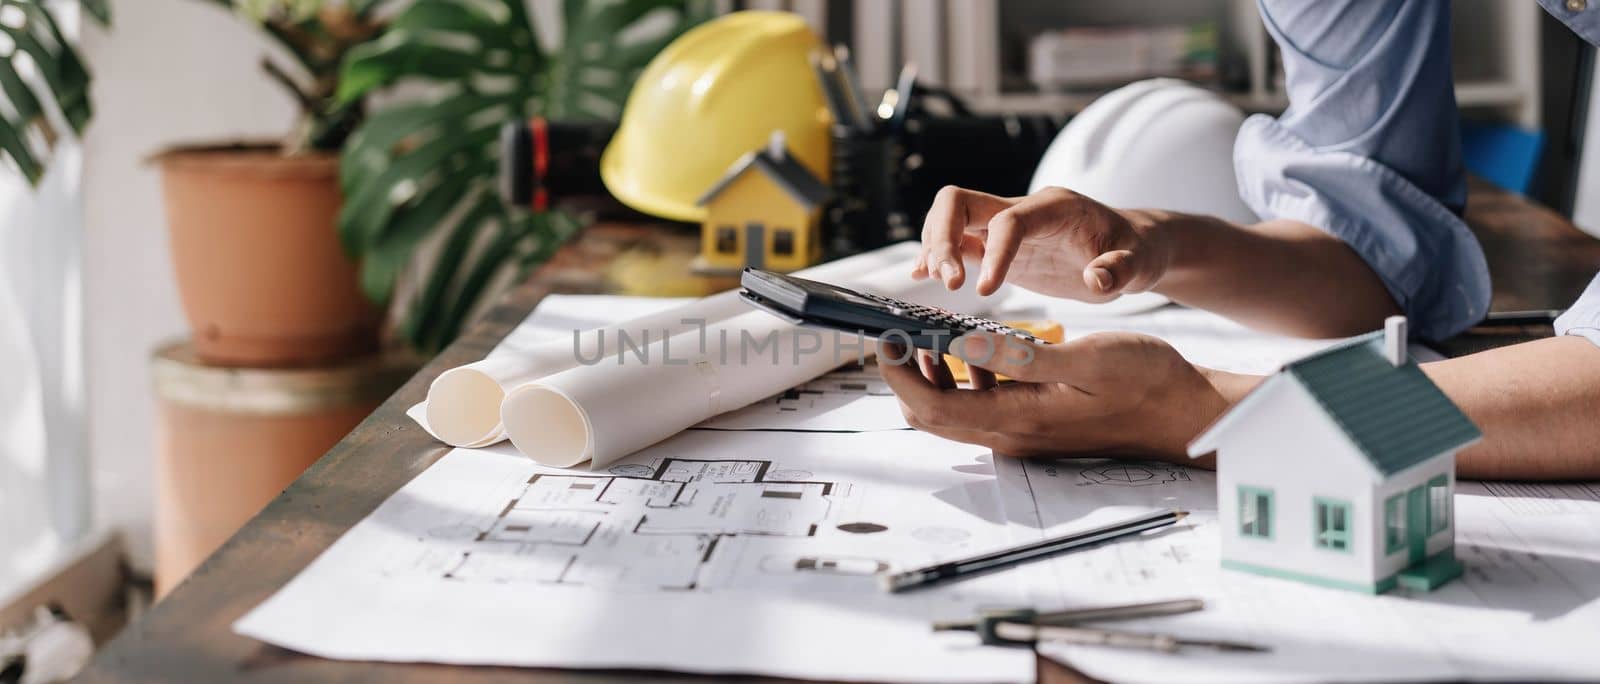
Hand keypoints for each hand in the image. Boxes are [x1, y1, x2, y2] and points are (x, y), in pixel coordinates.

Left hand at [877, 333, 1256, 461]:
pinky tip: (978, 344)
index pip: (930, 405)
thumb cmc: (1146, 381)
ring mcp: (1022, 433)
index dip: (898, 373)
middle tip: (896, 332)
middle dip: (906, 374)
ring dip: (934, 373)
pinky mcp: (1034, 423)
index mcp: (1018, 419)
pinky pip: (982, 403)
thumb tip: (962, 343)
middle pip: (931, 413)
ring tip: (931, 331)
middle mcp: (1012, 435)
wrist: (1184, 411)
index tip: (883, 337)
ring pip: (955, 408)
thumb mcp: (1087, 358)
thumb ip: (1022, 356)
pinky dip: (966, 375)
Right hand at [912, 186, 1172, 300]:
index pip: (1008, 220)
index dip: (993, 253)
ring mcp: (1005, 226)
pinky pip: (956, 242)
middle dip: (942, 238)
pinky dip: (935, 257)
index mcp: (1054, 207)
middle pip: (959, 202)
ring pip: (949, 218)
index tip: (983, 292)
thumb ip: (1120, 270)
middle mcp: (1022, 209)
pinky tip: (921, 278)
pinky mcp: (997, 246)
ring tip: (939, 285)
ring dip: (935, 248)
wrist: (1132, 247)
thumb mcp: (1139, 263)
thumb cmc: (1137, 252)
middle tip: (947, 282)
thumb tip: (1096, 279)